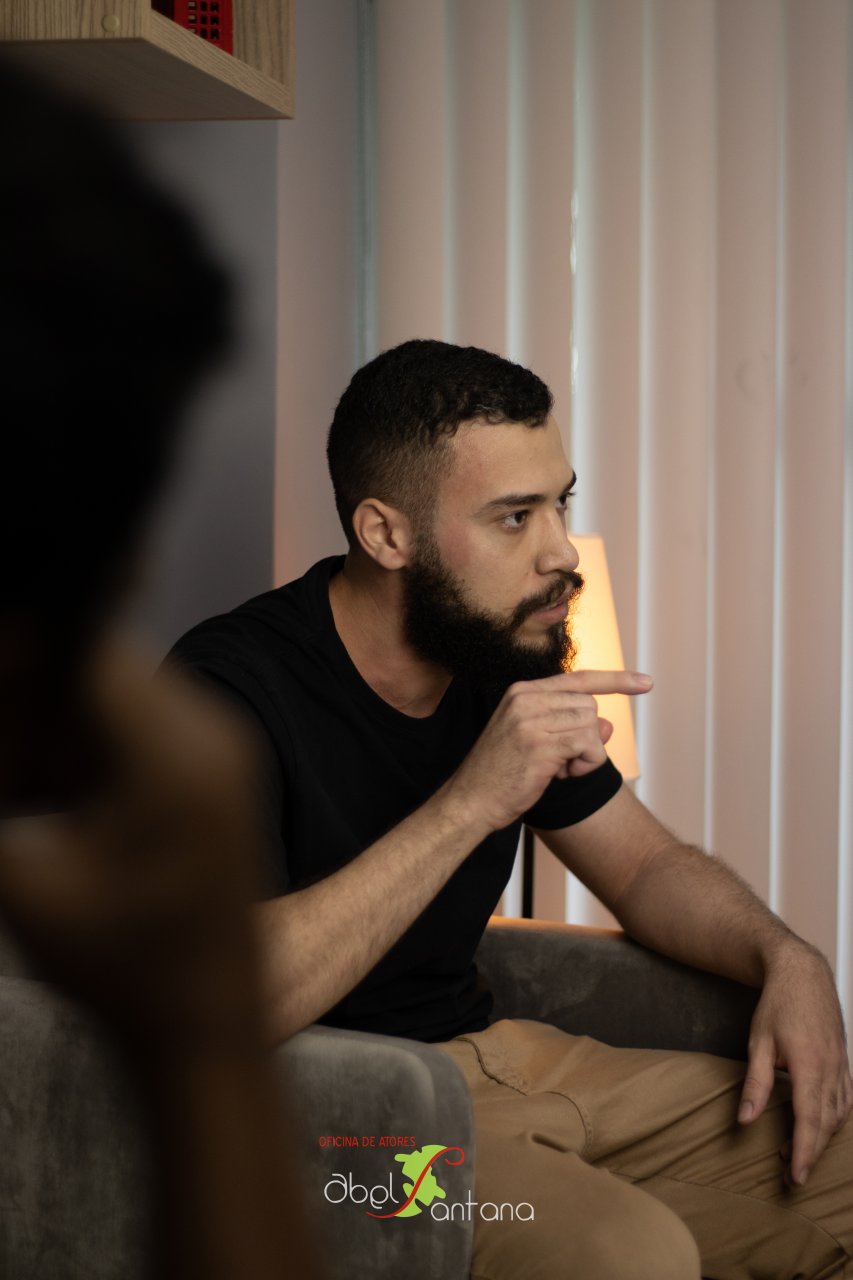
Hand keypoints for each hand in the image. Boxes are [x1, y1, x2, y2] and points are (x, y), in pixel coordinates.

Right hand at [0, 640, 262, 1049]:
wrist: (208, 1031)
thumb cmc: (122, 970)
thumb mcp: (25, 886)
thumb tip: (6, 734)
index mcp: (176, 754)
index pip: (86, 657)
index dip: (22, 672)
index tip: (5, 728)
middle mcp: (213, 735)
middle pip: (102, 675)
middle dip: (36, 711)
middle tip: (16, 784)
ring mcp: (224, 753)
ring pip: (116, 702)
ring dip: (58, 735)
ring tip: (26, 797)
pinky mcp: (218, 777)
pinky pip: (142, 732)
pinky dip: (89, 756)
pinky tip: (54, 807)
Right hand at [447, 669, 652, 831]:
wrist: (470, 801)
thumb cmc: (502, 775)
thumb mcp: (539, 743)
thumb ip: (573, 729)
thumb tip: (608, 727)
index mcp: (523, 691)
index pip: (579, 678)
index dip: (616, 680)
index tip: (645, 682)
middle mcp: (526, 697)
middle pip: (589, 706)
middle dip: (587, 738)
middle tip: (562, 762)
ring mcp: (532, 718)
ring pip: (591, 725)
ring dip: (586, 754)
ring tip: (559, 770)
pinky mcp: (540, 743)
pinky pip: (587, 745)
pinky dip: (586, 764)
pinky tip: (562, 775)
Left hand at [738, 940, 852, 1186]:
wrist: (803, 974)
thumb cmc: (778, 1004)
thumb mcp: (758, 1042)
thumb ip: (755, 1083)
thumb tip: (745, 1120)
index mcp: (809, 1066)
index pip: (809, 1121)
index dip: (803, 1153)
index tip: (795, 1177)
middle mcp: (831, 1069)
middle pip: (826, 1124)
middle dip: (811, 1153)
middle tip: (789, 1174)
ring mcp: (842, 1065)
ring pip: (839, 1115)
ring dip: (821, 1138)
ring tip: (795, 1150)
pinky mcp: (844, 1062)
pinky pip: (846, 1100)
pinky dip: (834, 1119)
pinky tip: (820, 1125)